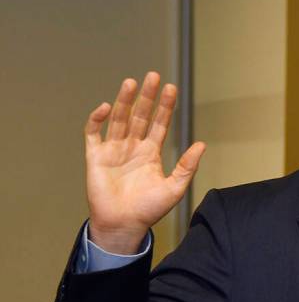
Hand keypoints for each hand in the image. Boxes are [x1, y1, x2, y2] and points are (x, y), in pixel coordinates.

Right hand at [84, 72, 204, 253]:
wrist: (123, 225)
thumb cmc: (149, 210)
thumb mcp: (174, 187)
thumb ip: (187, 166)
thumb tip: (202, 144)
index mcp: (151, 153)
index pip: (159, 123)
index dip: (165, 106)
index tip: (171, 88)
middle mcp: (132, 147)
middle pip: (140, 116)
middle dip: (146, 97)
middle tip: (153, 76)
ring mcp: (113, 150)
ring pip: (119, 119)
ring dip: (124, 101)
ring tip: (131, 83)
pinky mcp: (95, 156)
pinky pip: (94, 133)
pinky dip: (98, 119)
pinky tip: (107, 108)